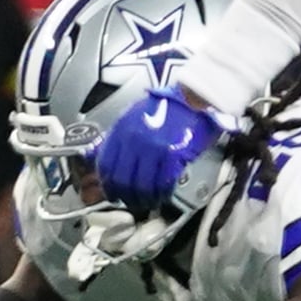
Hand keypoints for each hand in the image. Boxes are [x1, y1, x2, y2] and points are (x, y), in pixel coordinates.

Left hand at [93, 88, 227, 210]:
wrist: (194, 98)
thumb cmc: (168, 107)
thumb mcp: (134, 116)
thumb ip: (122, 139)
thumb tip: (115, 164)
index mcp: (121, 128)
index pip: (106, 164)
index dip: (107, 185)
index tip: (111, 193)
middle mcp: (134, 139)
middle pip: (122, 179)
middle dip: (126, 196)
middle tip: (131, 202)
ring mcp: (153, 148)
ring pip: (142, 185)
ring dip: (145, 199)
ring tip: (149, 202)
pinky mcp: (173, 155)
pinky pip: (163, 183)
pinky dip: (162, 194)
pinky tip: (163, 195)